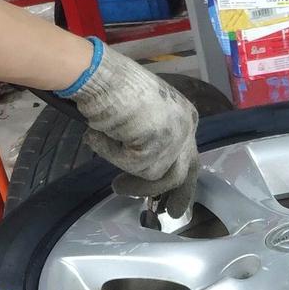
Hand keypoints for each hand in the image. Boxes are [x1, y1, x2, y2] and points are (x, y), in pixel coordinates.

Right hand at [72, 54, 199, 216]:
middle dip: (179, 195)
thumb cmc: (113, 85)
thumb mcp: (141, 112)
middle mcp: (187, 128)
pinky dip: (113, 158)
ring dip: (135, 185)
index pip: (189, 154)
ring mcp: (174, 140)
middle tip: (171, 214)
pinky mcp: (157, 151)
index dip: (180, 176)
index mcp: (186, 116)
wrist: (101, 75)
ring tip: (116, 187)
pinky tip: (99, 141)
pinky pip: (134, 170)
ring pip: (158, 178)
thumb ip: (150, 135)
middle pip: (186, 171)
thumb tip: (142, 164)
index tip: (173, 195)